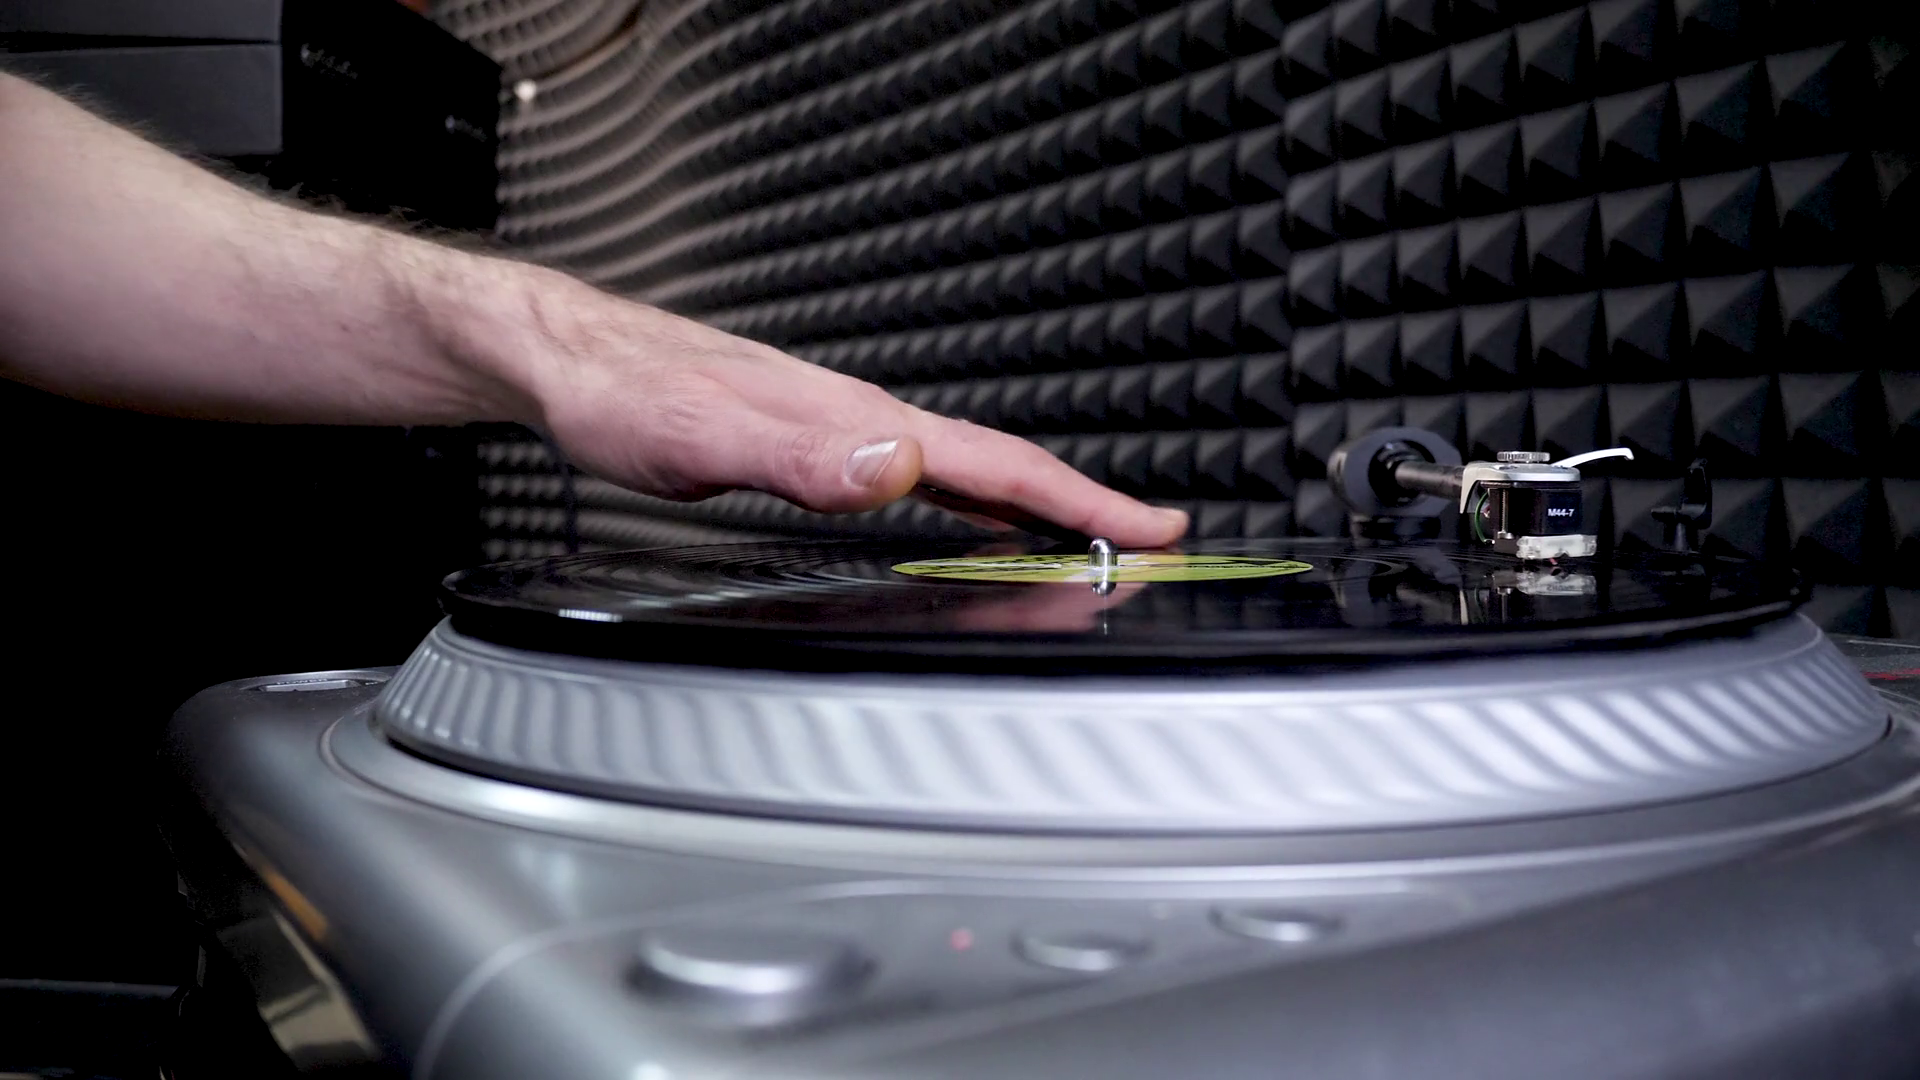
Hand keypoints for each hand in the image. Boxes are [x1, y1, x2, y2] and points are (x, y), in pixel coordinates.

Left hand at [510, 274, 1190, 547]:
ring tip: (1089, 539)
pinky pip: (925, 475)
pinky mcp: (820, 441)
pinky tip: (976, 521)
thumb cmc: (628, 394)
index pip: (999, 466)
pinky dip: (975, 504)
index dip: (1084, 502)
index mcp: (861, 423)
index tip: (1156, 530)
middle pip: (1003, 467)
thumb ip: (806, 458)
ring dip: (1038, 508)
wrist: (577, 356)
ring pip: (969, 472)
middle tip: (1153, 543)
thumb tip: (905, 465)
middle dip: (1085, 508)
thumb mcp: (708, 438)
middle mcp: (867, 421)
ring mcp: (847, 429)